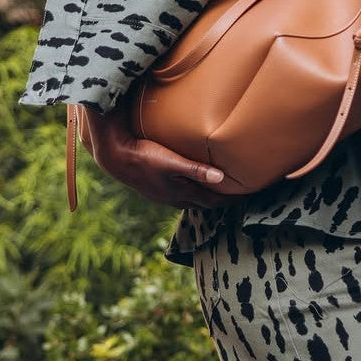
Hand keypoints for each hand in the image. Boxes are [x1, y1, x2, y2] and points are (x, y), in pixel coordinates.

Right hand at [79, 103, 227, 207]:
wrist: (114, 157)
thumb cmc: (144, 156)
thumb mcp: (172, 162)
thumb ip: (196, 169)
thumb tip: (221, 178)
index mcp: (181, 192)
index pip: (213, 201)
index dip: (230, 200)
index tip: (245, 197)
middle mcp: (173, 198)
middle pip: (204, 204)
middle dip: (220, 202)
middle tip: (236, 197)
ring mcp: (162, 195)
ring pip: (190, 201)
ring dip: (204, 199)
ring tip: (216, 195)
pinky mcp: (153, 189)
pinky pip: (177, 196)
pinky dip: (189, 194)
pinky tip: (188, 188)